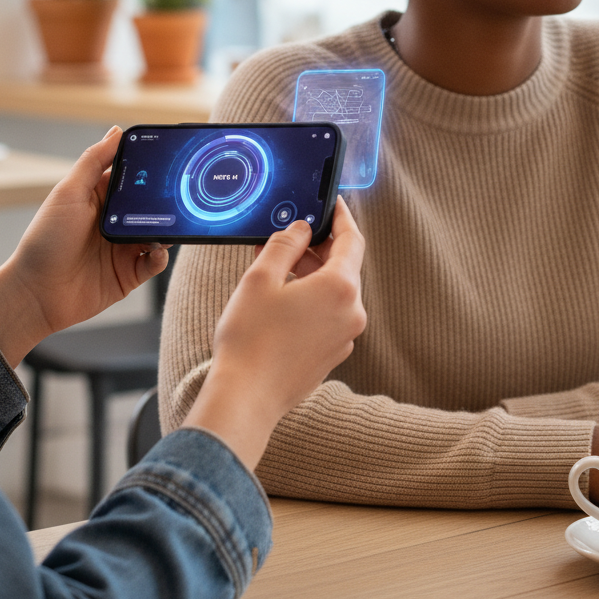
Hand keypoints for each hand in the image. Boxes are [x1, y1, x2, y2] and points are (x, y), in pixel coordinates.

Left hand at [0, 127, 167, 366]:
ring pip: (158, 232)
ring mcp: (123, 247)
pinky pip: (155, 262)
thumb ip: (93, 161)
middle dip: (164, 199)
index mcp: (100, 197)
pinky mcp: (129, 274)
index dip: (149, 167)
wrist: (36, 293)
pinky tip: (156, 250)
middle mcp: (115, 220)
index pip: (132, 176)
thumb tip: (117, 131)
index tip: (169, 157)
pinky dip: (161, 255)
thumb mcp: (68, 193)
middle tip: (178, 192)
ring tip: (170, 223)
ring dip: (167, 228)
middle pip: (150, 205)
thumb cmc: (45, 239)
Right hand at [183, 196, 366, 470]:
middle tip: (287, 235)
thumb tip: (301, 228)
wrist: (247, 396)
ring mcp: (344, 337)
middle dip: (315, 247)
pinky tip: (279, 299)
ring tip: (273, 267)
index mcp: (340, 288)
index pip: (352, 239)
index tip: (333, 202)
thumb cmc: (251, 337)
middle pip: (342, 266)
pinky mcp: (331, 355)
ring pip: (332, 292)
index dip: (341, 216)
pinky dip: (308, 299)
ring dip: (309, 274)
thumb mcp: (261, 277)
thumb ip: (284, 243)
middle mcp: (351, 312)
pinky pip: (326, 315)